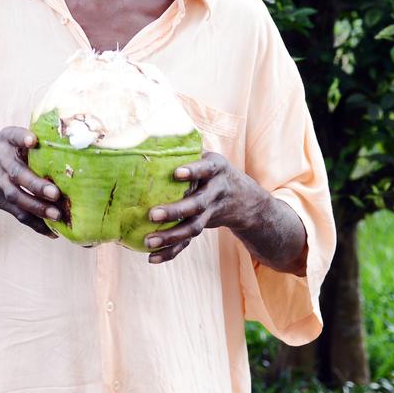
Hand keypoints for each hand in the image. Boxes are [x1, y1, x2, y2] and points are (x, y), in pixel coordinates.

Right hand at [0, 125, 63, 237]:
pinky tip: (51, 231)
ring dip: (38, 208)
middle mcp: (0, 159)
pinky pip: (17, 213)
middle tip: (56, 193)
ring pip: (17, 196)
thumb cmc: (7, 156)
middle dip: (37, 185)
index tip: (33, 141)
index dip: (22, 138)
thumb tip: (77, 150)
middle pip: (17, 173)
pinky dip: (35, 224)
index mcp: (7, 140)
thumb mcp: (13, 143)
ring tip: (57, 215)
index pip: (13, 135)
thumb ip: (35, 145)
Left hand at [143, 152, 262, 264]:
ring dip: (171, 236)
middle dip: (175, 210)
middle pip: (198, 204)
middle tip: (152, 214)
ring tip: (149, 241)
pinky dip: (171, 251)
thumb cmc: (213, 171)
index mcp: (216, 169)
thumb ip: (186, 150)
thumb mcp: (207, 156)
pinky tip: (152, 257)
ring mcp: (211, 212)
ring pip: (193, 226)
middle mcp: (216, 191)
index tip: (177, 172)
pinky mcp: (204, 226)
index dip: (193, 171)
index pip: (205, 169)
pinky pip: (188, 242)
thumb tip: (147, 135)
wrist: (246, 199)